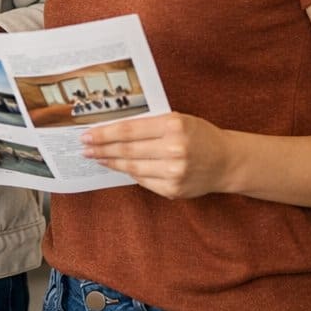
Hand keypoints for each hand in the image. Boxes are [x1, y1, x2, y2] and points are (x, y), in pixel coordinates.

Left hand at [81, 111, 232, 198]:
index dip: (104, 133)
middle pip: (127, 150)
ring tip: (97, 157)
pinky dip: (129, 173)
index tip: (87, 134)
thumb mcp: (177, 120)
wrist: (226, 161)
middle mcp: (174, 150)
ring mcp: (174, 173)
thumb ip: (149, 124)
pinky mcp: (174, 190)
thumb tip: (112, 130)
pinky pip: (143, 181)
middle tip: (84, 148)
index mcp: (173, 126)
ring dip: (111, 162)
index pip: (129, 130)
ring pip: (132, 167)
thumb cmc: (198, 135)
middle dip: (101, 149)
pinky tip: (119, 167)